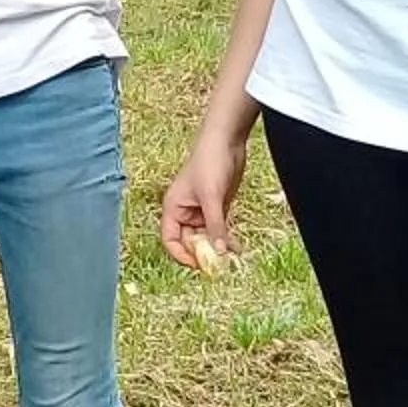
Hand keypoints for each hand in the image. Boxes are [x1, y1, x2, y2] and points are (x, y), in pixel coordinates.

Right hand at [161, 133, 244, 272]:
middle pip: (189, 242)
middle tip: (218, 266)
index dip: (181, 254)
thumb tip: (220, 252)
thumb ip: (215, 226)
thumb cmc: (210, 163)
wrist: (226, 141)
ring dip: (217, 248)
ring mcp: (202, 210)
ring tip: (230, 260)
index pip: (170, 240)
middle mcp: (185, 212)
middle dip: (202, 254)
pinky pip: (219, 229)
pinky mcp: (217, 207)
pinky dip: (226, 239)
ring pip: (206, 237)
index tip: (198, 265)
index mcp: (174, 208)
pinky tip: (237, 248)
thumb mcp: (212, 197)